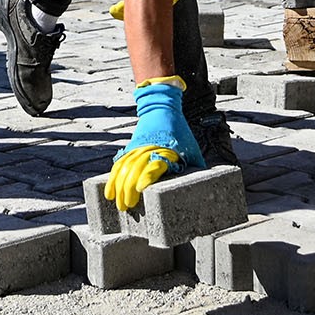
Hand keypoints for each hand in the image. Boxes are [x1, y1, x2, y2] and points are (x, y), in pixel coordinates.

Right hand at [104, 76, 207, 210]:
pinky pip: (119, 165)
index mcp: (165, 149)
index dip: (146, 176)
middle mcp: (149, 148)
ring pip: (124, 168)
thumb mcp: (191, 148)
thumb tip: (205, 188)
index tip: (141, 189)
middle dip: (129, 189)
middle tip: (128, 207)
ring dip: (119, 187)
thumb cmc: (179, 132)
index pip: (154, 164)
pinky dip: (113, 179)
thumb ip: (194, 166)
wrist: (161, 108)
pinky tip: (110, 192)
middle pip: (135, 169)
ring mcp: (137, 148)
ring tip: (119, 205)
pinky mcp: (130, 148)